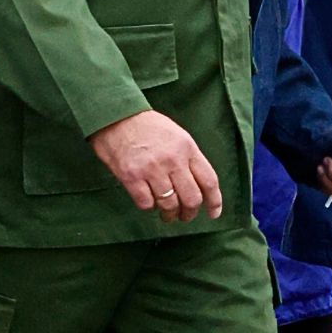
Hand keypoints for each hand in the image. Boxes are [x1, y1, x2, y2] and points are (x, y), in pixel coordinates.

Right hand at [88, 110, 221, 222]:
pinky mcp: (132, 177)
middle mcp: (173, 160)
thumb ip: (189, 158)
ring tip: (167, 214)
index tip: (214, 213)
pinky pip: (146, 204)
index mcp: (187, 148)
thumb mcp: (177, 136)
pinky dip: (149, 206)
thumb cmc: (148, 126)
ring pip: (169, 204)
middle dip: (190, 213)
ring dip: (169, 214)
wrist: (116, 117)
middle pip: (191, 198)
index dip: (214, 201)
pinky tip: (148, 201)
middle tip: (185, 216)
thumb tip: (198, 186)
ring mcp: (152, 169)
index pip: (209, 180)